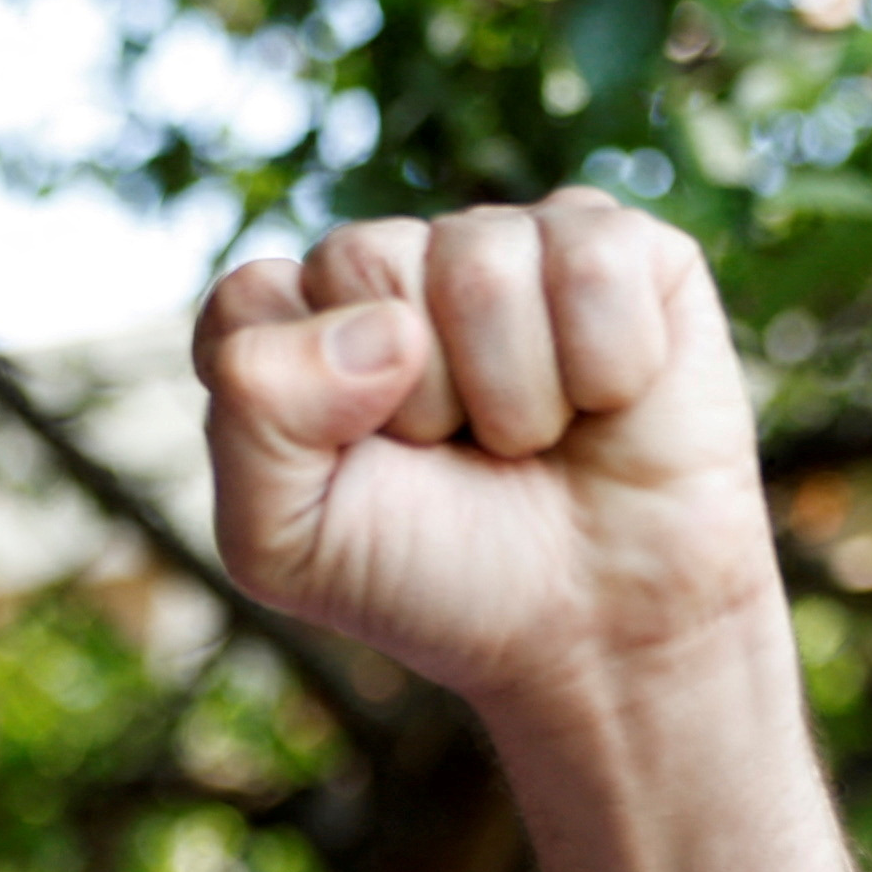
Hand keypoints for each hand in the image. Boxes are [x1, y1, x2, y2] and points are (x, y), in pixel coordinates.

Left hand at [193, 188, 777, 721]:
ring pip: (482, 265)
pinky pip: (595, 262)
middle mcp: (400, 266)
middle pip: (367, 258)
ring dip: (517, 395)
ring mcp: (510, 243)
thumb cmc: (435, 578)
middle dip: (420, 396)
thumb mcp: (288, 540)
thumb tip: (390, 326)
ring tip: (533, 437)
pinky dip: (608, 367)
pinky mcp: (620, 247)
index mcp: (301, 327)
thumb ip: (256, 417)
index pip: (251, 301)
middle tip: (460, 453)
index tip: (355, 472)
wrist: (596, 628)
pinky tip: (608, 402)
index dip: (303, 404)